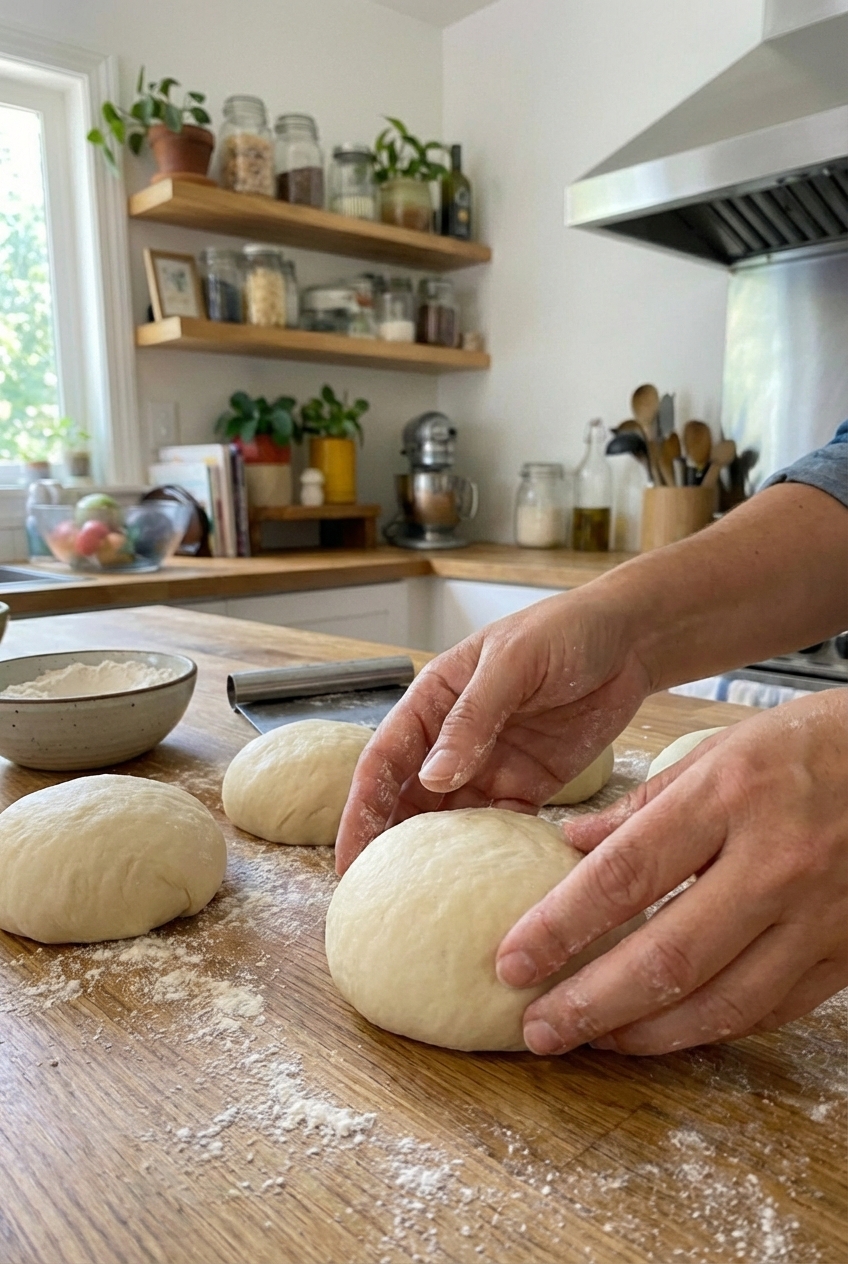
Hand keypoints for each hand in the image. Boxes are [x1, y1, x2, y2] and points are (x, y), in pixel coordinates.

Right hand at [336, 588, 652, 873]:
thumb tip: (431, 778)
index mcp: (432, 702)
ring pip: (450, 823)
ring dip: (436, 861)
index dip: (361, 811)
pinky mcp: (528, 785)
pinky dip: (490, 858)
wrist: (628, 640)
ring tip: (421, 908)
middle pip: (407, 801)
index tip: (350, 858)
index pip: (383, 762)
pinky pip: (500, 829)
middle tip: (376, 900)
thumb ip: (472, 718)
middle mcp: (451, 739)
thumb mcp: (511, 664)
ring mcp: (489, 766)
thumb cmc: (562, 632)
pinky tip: (483, 889)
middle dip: (388, 848)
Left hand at [496, 689, 847, 1055]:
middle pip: (667, 957)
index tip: (512, 961)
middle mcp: (775, 861)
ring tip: (593, 1038)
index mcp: (729, 797)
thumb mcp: (719, 751)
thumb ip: (643, 805)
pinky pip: (771, 1010)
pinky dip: (713, 1028)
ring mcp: (820, 914)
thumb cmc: (810, 744)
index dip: (559, 927)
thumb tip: (570, 845)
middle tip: (537, 1028)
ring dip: (646, 1033)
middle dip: (590, 1004)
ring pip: (721, 1003)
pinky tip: (669, 1030)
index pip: (624, 876)